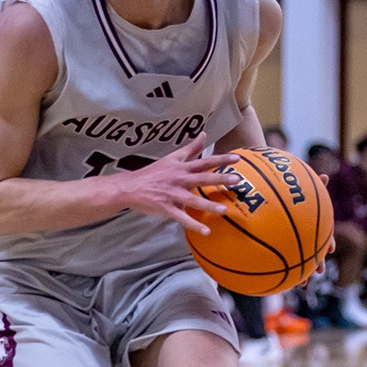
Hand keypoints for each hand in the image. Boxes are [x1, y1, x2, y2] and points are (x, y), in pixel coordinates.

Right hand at [116, 135, 235, 233]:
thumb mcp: (172, 158)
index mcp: (181, 168)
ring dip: (208, 205)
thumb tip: (204, 134)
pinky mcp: (166, 208)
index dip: (220, 159)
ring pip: (193, 199)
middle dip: (219, 179)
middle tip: (236, 180)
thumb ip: (191, 148)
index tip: (237, 158)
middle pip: (202, 178)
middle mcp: (179, 179)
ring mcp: (172, 194)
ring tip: (223, 210)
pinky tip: (206, 231)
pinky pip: (182, 218)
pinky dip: (193, 225)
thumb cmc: (153, 173)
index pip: (204, 161)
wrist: (130, 187)